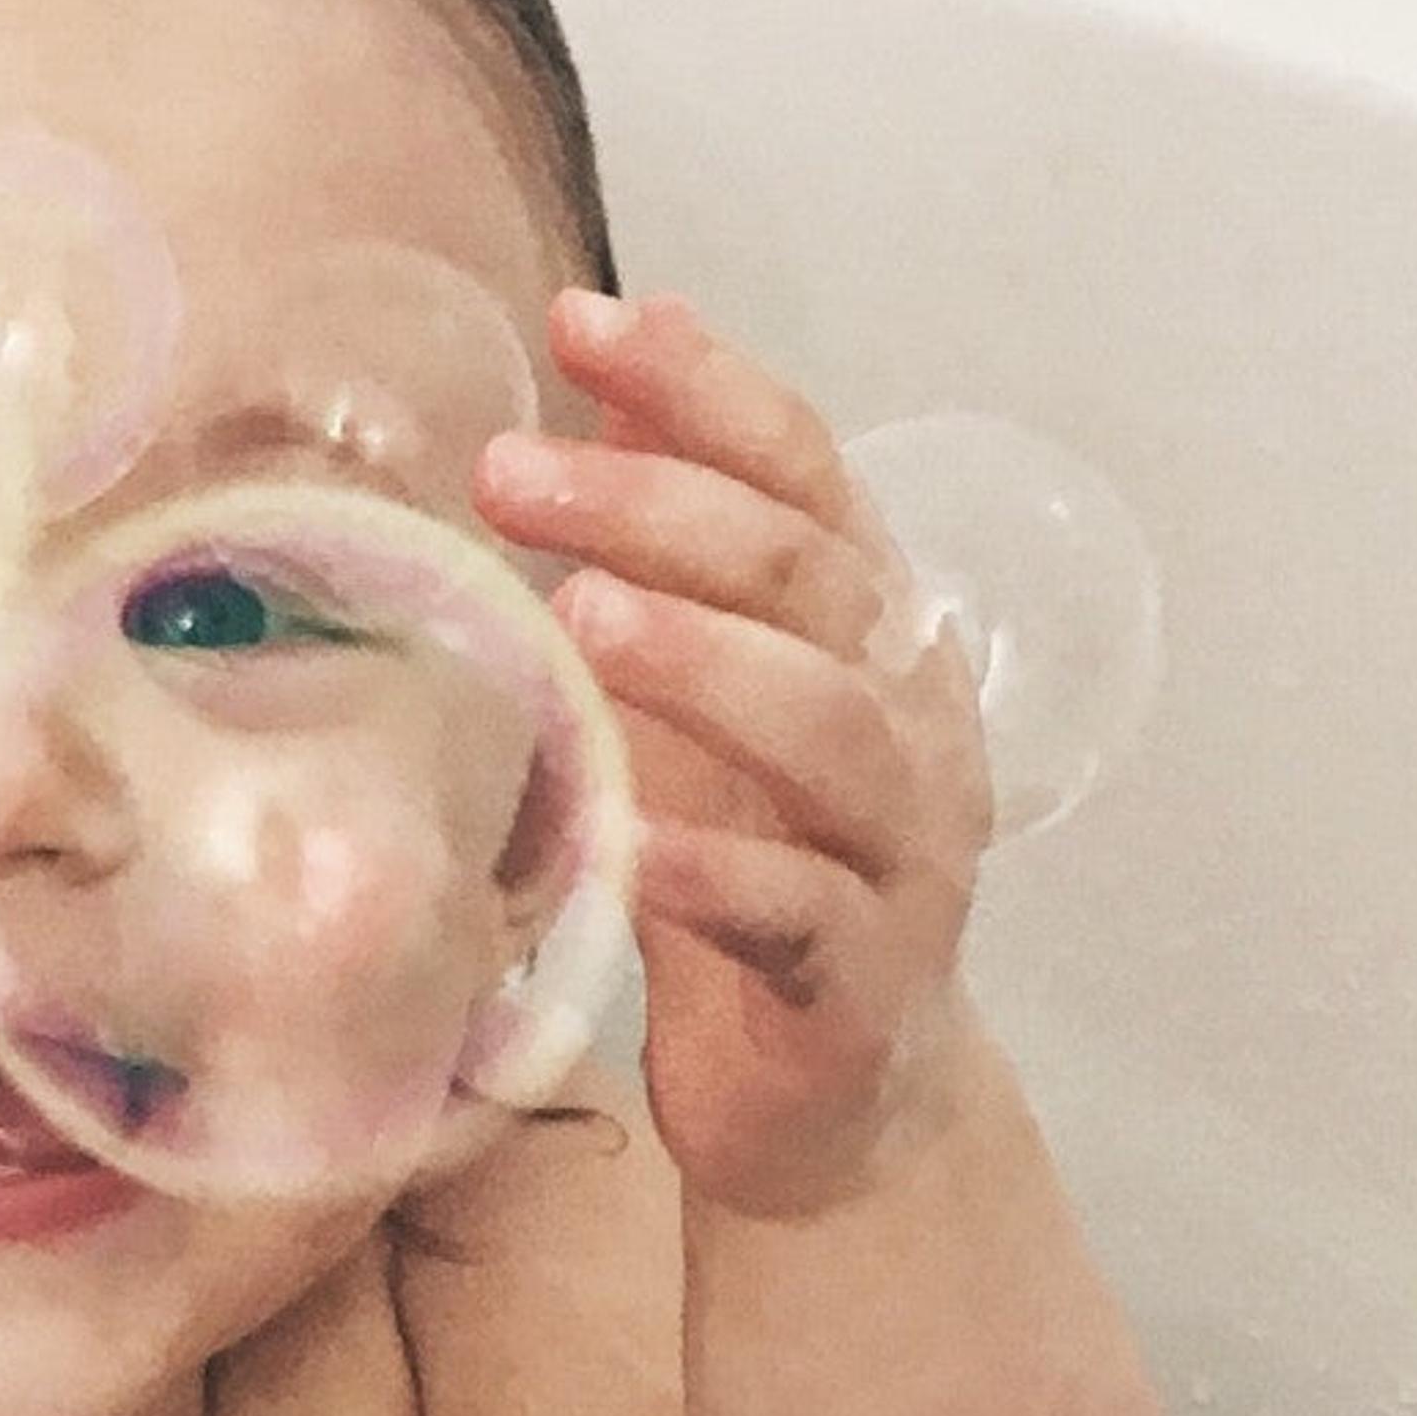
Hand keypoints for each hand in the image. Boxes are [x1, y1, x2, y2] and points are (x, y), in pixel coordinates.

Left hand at [473, 293, 993, 1217]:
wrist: (838, 1095)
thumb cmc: (755, 859)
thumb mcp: (706, 686)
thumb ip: (676, 537)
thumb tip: (608, 363)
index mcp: (869, 628)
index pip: (804, 470)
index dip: (703, 388)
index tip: (582, 320)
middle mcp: (908, 718)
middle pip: (806, 580)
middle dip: (659, 510)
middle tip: (508, 473)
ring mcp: (899, 851)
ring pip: (830, 731)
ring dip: (706, 664)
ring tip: (581, 616)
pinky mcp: (859, 980)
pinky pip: (797, 912)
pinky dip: (714, 874)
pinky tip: (629, 847)